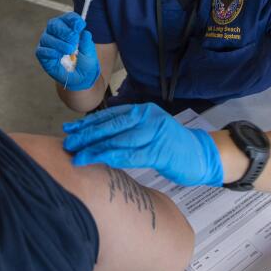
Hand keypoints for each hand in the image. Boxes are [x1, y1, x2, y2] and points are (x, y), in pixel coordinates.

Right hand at [35, 12, 99, 90]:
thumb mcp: (89, 52)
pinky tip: (58, 56)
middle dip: (64, 31)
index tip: (80, 26)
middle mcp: (56, 32)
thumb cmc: (84, 61)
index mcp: (68, 27)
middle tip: (74, 40)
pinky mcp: (42, 54)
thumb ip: (86, 42)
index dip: (73, 20)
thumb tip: (85, 32)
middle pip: (53, 24)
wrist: (80, 78)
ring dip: (59, 44)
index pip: (68, 18)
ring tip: (69, 51)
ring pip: (47, 37)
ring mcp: (48, 43)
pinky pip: (42, 50)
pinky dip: (51, 52)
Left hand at [63, 103, 223, 186]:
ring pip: (118, 140)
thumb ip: (128, 129)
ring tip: (77, 154)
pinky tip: (98, 160)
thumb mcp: (148, 130)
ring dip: (95, 148)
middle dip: (86, 135)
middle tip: (67, 142)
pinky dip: (112, 157)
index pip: (109, 116)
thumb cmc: (172, 146)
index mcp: (142, 110)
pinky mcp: (160, 150)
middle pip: (110, 126)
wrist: (203, 155)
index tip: (69, 129)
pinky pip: (131, 154)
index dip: (87, 123)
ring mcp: (154, 133)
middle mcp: (147, 117)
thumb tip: (98, 135)